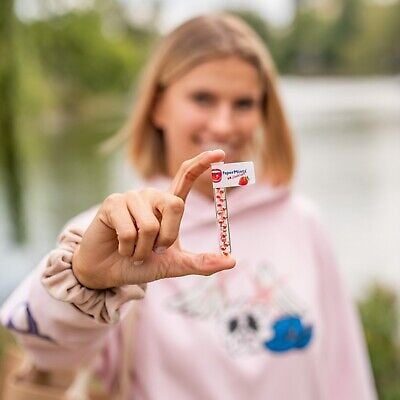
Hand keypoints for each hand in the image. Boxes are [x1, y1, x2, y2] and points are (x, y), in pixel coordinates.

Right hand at [72, 150, 235, 288]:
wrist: (109, 272)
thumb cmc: (141, 263)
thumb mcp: (174, 265)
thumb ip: (201, 262)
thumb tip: (232, 260)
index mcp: (168, 205)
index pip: (186, 176)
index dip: (202, 164)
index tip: (220, 153)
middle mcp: (152, 196)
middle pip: (175, 205)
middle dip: (167, 238)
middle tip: (153, 250)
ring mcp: (131, 197)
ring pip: (150, 225)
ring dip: (143, 250)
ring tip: (133, 250)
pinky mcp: (112, 203)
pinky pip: (129, 231)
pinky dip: (127, 249)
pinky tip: (120, 247)